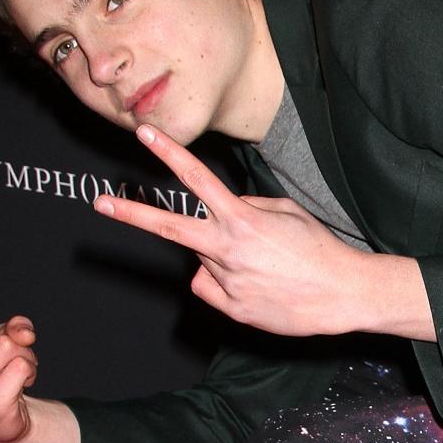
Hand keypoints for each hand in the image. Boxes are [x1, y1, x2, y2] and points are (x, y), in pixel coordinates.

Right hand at [0, 241, 38, 442]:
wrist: (3, 421)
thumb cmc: (0, 373)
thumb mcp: (7, 343)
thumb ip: (15, 328)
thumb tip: (24, 333)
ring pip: (10, 347)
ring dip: (25, 355)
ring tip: (15, 371)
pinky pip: (22, 369)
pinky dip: (30, 372)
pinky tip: (19, 386)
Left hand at [93, 125, 375, 336]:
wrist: (342, 294)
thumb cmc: (318, 250)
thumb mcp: (285, 213)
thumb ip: (246, 208)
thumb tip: (221, 215)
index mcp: (241, 220)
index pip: (196, 180)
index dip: (168, 153)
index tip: (144, 134)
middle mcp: (227, 250)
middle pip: (171, 228)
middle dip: (133, 214)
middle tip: (101, 203)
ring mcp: (227, 282)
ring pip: (203, 262)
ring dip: (222, 259)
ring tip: (262, 268)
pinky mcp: (233, 308)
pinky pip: (212, 289)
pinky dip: (226, 285)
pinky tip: (257, 287)